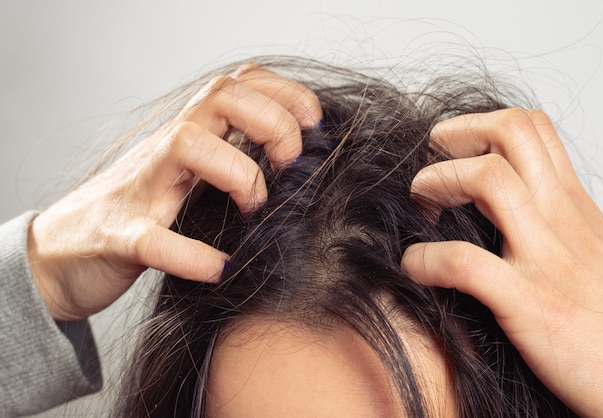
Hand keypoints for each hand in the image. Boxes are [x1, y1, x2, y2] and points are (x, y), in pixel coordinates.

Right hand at [27, 65, 321, 321]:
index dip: (285, 95)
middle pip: (220, 96)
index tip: (314, 126)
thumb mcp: (185, 183)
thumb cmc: (135, 217)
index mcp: (187, 140)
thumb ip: (226, 168)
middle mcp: (164, 153)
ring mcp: (139, 191)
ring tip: (254, 211)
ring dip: (238, 174)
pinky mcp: (119, 238)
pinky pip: (154, 239)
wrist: (61, 256)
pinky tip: (219, 268)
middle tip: (290, 165)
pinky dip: (192, 255)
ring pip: (186, 144)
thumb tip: (295, 175)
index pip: (238, 85)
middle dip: (271, 122)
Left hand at [401, 109, 602, 416]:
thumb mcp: (591, 251)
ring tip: (420, 207)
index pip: (532, 129)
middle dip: (455, 135)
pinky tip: (414, 267)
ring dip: (437, 183)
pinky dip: (425, 259)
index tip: (450, 150)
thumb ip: (551, 221)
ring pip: (488, 178)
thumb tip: (499, 210)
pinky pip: (463, 263)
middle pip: (510, 132)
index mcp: (572, 205)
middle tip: (429, 166)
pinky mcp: (529, 304)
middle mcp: (561, 219)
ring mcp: (546, 258)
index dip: (479, 124)